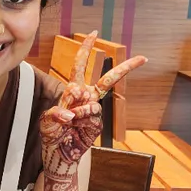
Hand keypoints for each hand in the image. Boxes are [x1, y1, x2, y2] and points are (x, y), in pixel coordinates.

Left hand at [39, 30, 147, 174]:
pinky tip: (74, 126)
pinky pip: (92, 117)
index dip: (86, 50)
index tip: (94, 34)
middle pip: (108, 80)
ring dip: (79, 111)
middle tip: (143, 59)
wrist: (59, 155)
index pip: (80, 66)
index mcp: (73, 91)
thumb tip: (74, 107)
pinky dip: (81, 120)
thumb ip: (57, 111)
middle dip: (126, 69)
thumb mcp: (47, 120)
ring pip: (93, 103)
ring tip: (69, 121)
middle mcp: (86, 99)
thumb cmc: (52, 135)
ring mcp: (93, 112)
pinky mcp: (97, 125)